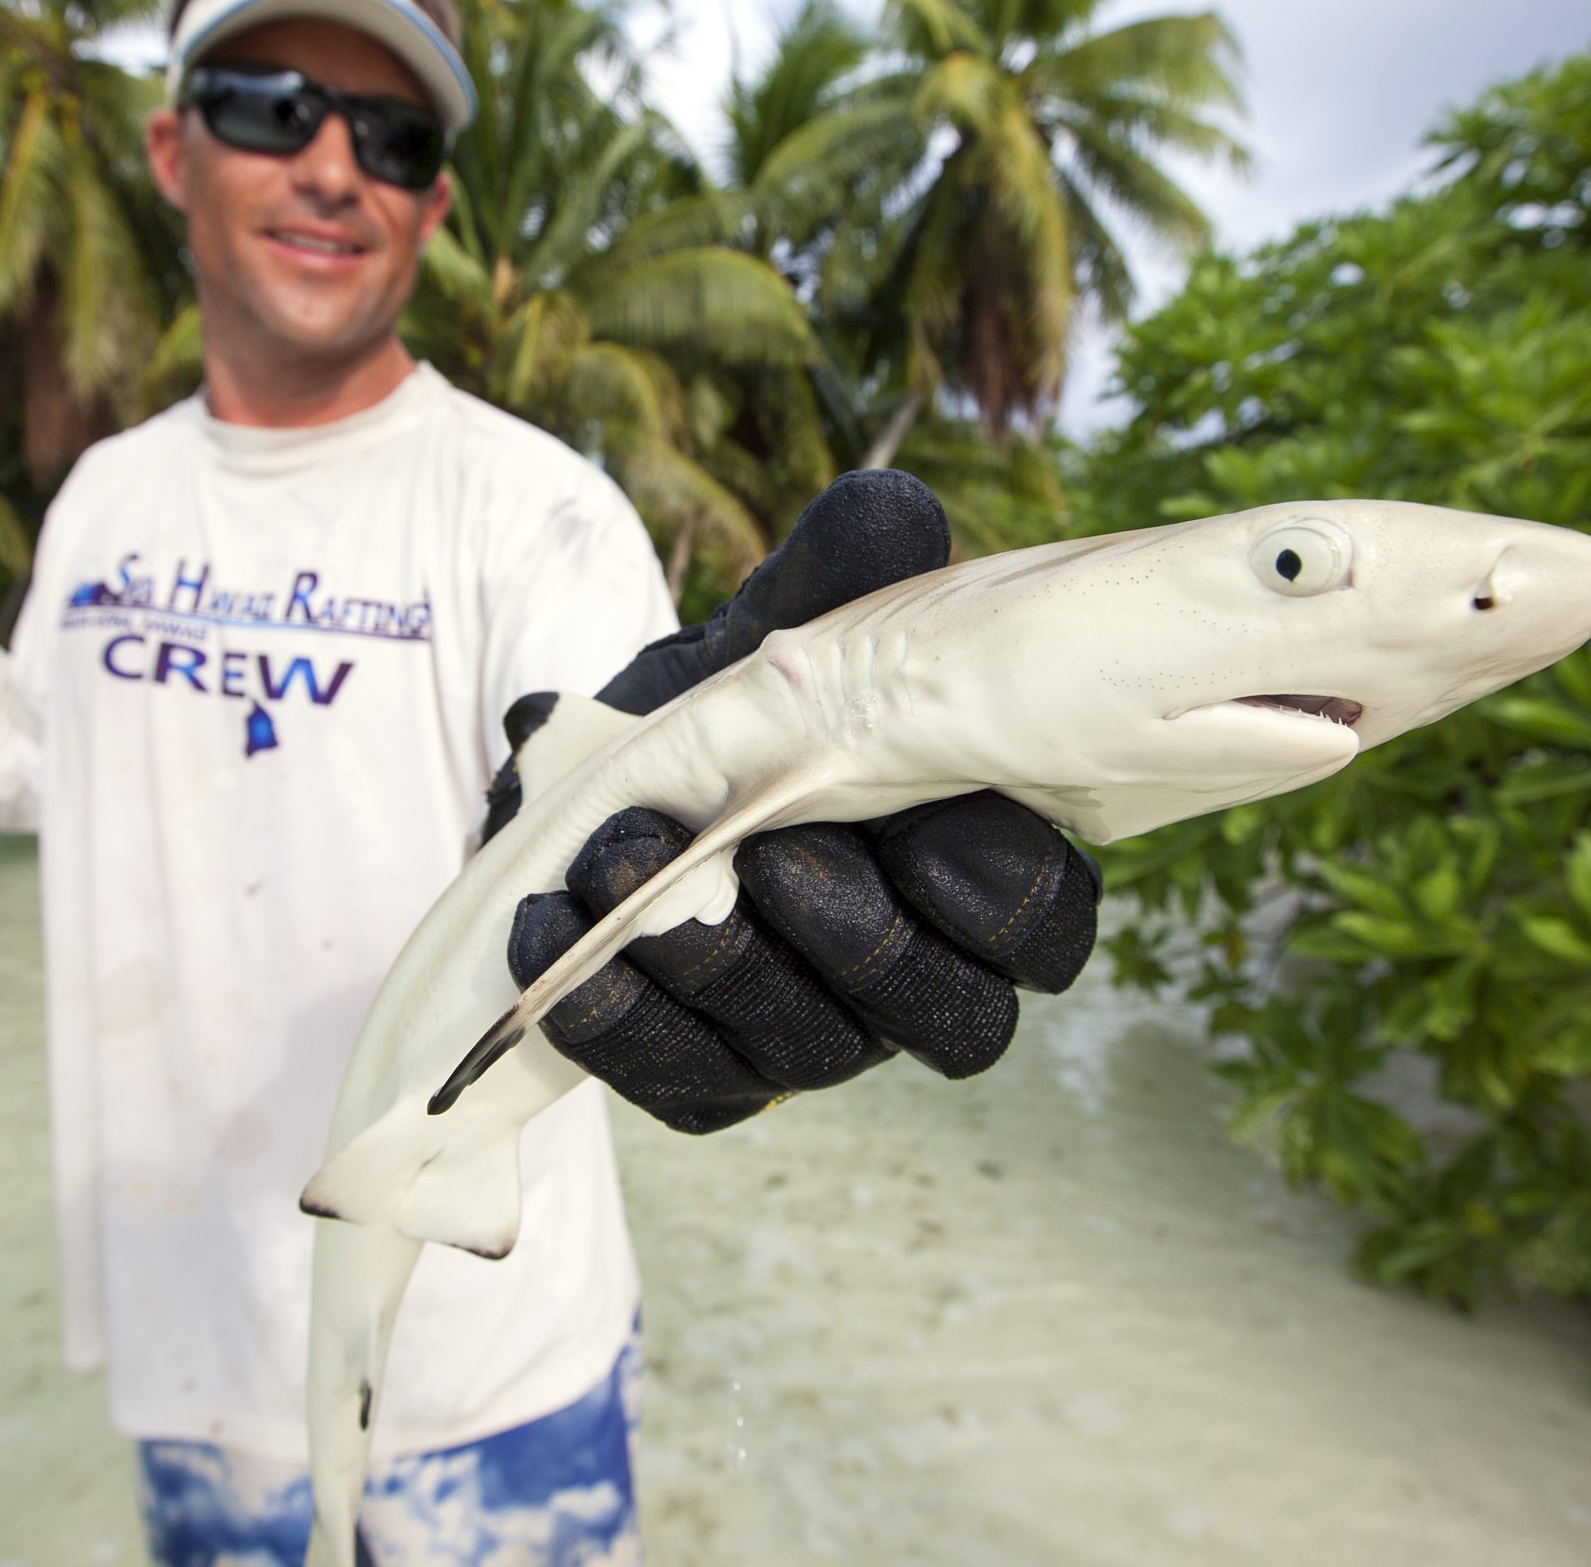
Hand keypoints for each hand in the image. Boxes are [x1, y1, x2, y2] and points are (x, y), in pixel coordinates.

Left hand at [501, 471, 1101, 1133]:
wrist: (598, 775)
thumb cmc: (733, 707)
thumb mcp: (780, 630)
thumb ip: (843, 576)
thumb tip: (890, 511)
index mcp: (970, 866)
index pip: (1041, 923)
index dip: (994, 895)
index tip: (919, 830)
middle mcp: (914, 972)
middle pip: (939, 1012)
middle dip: (850, 935)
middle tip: (759, 849)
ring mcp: (816, 1036)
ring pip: (808, 1048)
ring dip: (712, 961)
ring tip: (616, 865)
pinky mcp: (710, 1077)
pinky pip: (681, 1078)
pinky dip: (612, 1008)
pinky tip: (549, 931)